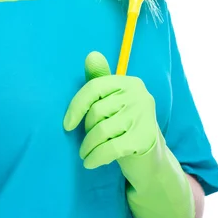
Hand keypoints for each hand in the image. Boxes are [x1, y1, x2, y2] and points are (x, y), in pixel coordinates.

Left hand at [63, 52, 157, 169]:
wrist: (150, 159)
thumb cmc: (124, 127)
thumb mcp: (112, 102)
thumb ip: (100, 80)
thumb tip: (91, 55)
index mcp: (129, 82)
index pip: (94, 87)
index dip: (76, 106)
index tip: (67, 125)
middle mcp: (139, 95)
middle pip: (96, 111)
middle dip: (86, 130)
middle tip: (86, 142)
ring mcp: (144, 116)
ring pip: (101, 131)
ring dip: (88, 146)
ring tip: (85, 153)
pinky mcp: (145, 139)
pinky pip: (109, 148)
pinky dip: (95, 157)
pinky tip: (89, 162)